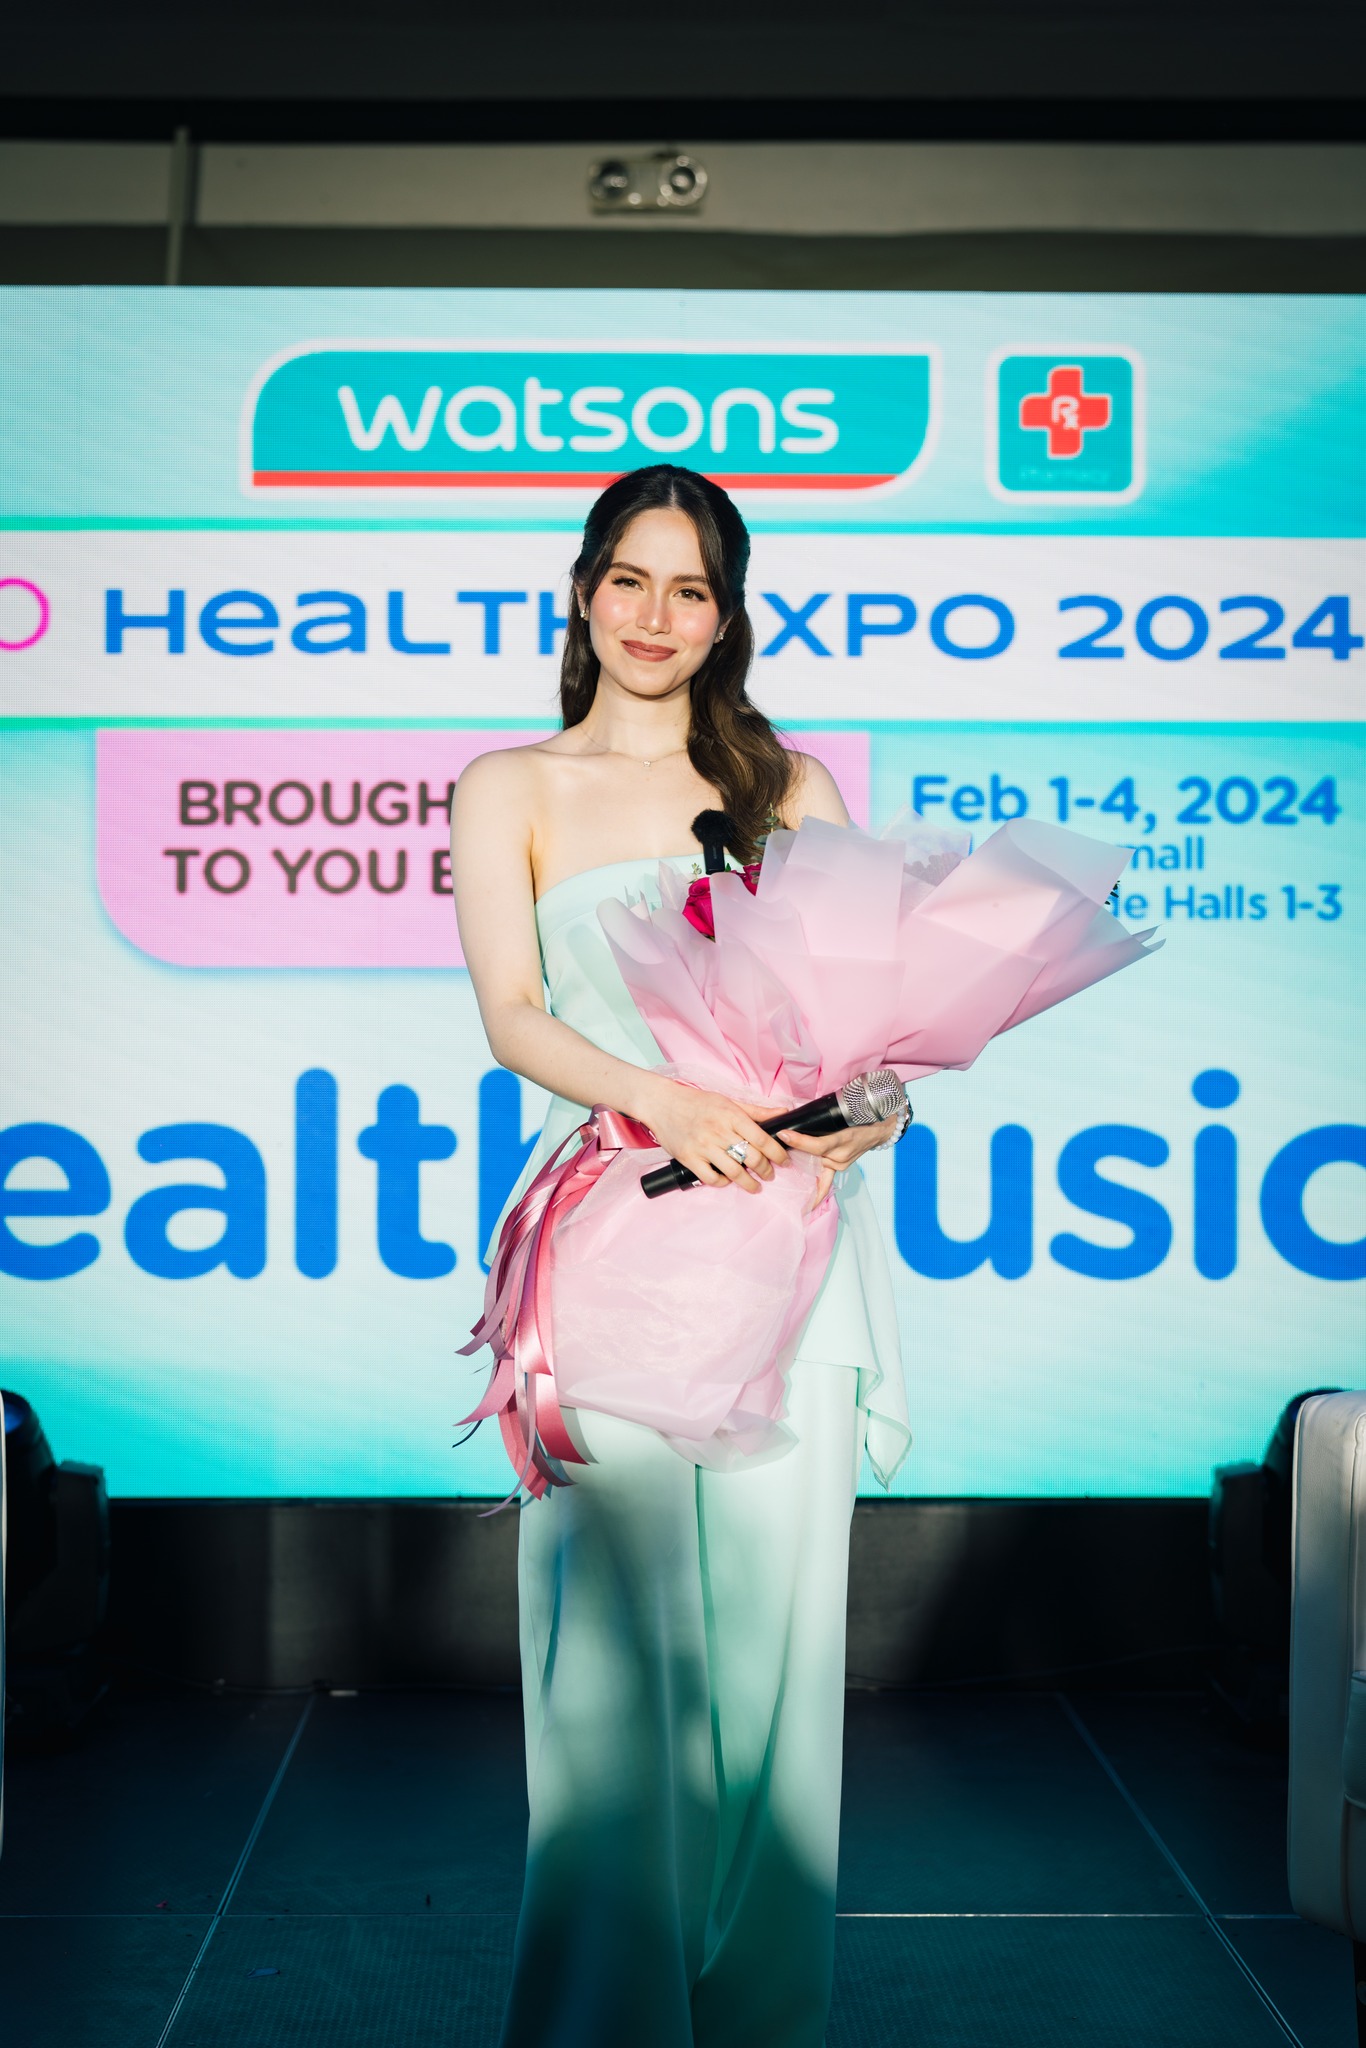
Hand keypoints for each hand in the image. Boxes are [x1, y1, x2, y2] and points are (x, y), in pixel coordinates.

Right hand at [636, 1079, 790, 1194]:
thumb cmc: (697, 1102)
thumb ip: (756, 1111)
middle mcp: (718, 1131)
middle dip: (765, 1170)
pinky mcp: (689, 1158)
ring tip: (755, 1186)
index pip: (762, 1139)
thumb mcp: (728, 1101)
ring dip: (748, 1183)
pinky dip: (723, 1183)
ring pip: (734, 1172)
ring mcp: (702, 1146)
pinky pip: (711, 1178)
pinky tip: (728, 1180)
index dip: (777, 1154)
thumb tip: (783, 1113)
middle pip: (751, 1158)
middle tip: (769, 1174)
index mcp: (731, 1115)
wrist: (662, 1103)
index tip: (784, 1161)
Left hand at [776, 1114, 901, 1208]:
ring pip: (814, 1165)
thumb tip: (796, 1114)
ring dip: (798, 1165)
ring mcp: (840, 1163)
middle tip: (770, 1151)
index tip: (783, 1134)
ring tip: (776, 1167)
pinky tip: (806, 1207)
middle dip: (792, 1152)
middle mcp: (841, 1155)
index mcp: (843, 1139)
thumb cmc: (861, 1115)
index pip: (817, 1144)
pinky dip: (816, 1194)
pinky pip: (826, 1182)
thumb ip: (822, 1117)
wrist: (880, 1127)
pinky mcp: (839, 1167)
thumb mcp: (844, 1113)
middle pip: (811, 1156)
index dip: (799, 1140)